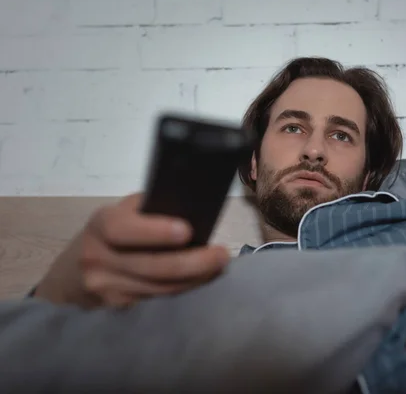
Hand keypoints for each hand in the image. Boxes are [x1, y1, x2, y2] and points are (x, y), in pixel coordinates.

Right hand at [34, 193, 229, 308]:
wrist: (73, 275)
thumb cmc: (112, 234)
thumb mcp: (122, 212)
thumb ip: (149, 210)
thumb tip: (193, 208)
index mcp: (100, 226)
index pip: (122, 229)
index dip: (155, 232)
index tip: (187, 231)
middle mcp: (98, 259)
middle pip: (151, 267)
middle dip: (193, 263)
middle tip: (222, 255)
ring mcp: (107, 289)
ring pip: (160, 288)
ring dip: (195, 280)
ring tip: (219, 267)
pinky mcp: (118, 309)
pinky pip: (158, 300)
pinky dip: (184, 290)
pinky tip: (201, 281)